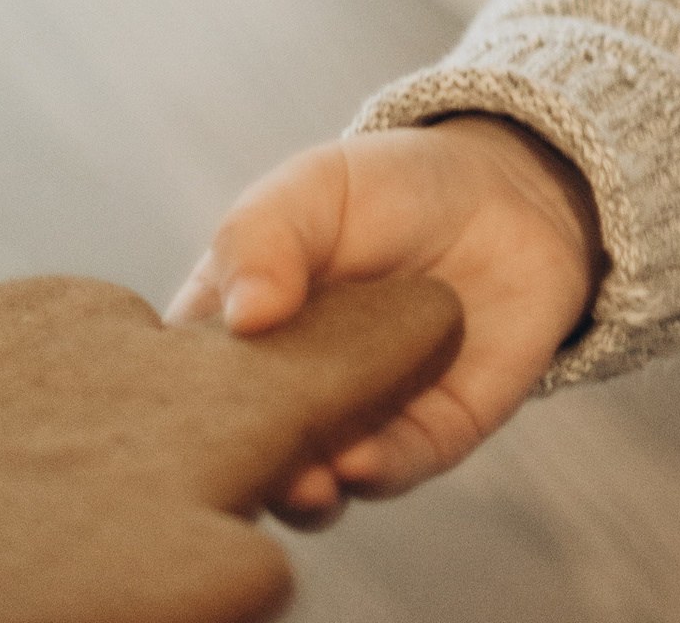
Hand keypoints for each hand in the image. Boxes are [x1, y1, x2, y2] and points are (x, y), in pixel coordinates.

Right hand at [167, 118, 603, 522]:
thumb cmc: (387, 189)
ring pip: (312, 484)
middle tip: (247, 464)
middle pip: (243, 455)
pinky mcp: (422, 438)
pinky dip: (374, 471)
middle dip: (241, 470)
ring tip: (307, 476)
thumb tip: (244, 314)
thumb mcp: (313, 188)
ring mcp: (351, 426)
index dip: (174, 414)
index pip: (184, 393)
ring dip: (304, 490)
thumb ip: (265, 236)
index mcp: (234, 339)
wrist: (504, 192)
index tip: (175, 425)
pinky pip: (392, 471)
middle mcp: (285, 399)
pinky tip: (362, 458)